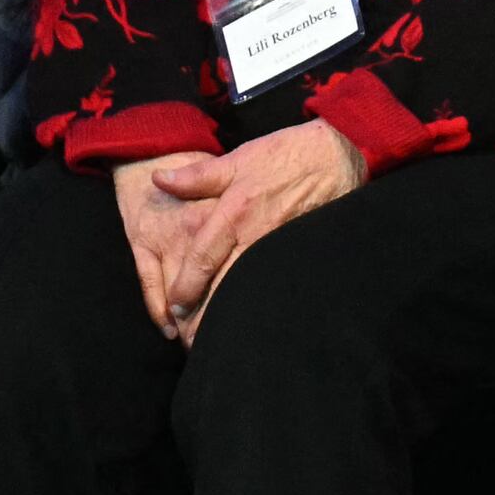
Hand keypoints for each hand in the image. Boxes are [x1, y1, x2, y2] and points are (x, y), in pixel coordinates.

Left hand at [121, 120, 365, 340]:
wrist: (337, 154)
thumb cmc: (285, 155)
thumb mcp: (238, 159)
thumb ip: (197, 176)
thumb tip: (158, 179)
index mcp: (235, 211)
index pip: (204, 257)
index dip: (186, 286)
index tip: (174, 308)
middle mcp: (256, 234)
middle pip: (225, 283)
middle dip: (206, 314)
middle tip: (190, 340)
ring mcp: (280, 246)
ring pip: (250, 288)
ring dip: (233, 314)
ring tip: (217, 338)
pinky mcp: (298, 251)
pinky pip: (275, 281)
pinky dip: (263, 302)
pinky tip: (256, 319)